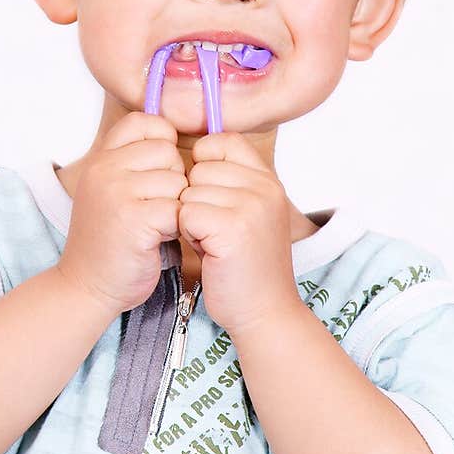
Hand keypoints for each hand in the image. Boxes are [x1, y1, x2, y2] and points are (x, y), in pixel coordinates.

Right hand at [56, 112, 186, 322]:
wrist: (86, 286)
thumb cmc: (110, 240)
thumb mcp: (113, 190)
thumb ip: (135, 163)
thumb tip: (179, 138)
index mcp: (100, 158)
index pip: (144, 122)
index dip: (162, 142)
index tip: (158, 172)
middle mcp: (104, 169)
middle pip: (167, 151)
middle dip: (173, 180)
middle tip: (156, 207)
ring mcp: (116, 193)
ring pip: (177, 181)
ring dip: (176, 206)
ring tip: (155, 225)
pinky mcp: (133, 219)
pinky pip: (178, 209)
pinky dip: (176, 227)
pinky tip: (158, 239)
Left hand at [178, 132, 300, 336]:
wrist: (264, 311)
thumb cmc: (245, 265)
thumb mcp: (247, 213)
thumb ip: (229, 181)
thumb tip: (192, 150)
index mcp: (268, 179)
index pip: (223, 141)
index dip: (205, 165)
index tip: (210, 197)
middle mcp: (264, 187)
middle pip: (199, 168)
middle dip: (195, 199)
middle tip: (214, 229)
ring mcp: (251, 206)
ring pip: (189, 192)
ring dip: (190, 219)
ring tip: (213, 242)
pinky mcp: (233, 229)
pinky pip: (185, 213)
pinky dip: (189, 235)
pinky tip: (209, 252)